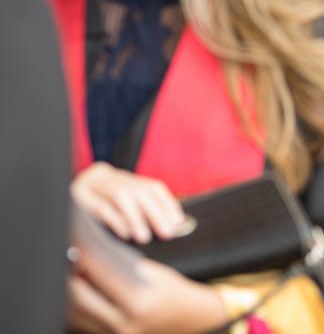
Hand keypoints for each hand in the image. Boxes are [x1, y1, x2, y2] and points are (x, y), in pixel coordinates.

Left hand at [67, 251, 227, 333]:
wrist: (189, 319)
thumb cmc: (172, 292)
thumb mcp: (153, 273)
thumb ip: (122, 268)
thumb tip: (89, 258)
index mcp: (139, 303)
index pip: (100, 276)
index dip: (84, 258)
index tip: (75, 244)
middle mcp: (124, 323)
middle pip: (79, 298)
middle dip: (69, 276)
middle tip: (66, 258)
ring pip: (76, 314)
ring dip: (69, 293)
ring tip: (68, 272)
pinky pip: (83, 323)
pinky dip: (77, 307)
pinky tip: (77, 291)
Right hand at [71, 163, 185, 243]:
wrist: (56, 200)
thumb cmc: (97, 211)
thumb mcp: (121, 208)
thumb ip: (144, 212)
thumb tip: (175, 224)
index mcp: (123, 178)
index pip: (152, 187)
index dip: (167, 204)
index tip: (178, 222)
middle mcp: (108, 177)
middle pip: (139, 192)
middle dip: (155, 213)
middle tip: (167, 233)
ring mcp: (91, 184)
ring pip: (121, 197)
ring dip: (136, 219)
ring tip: (145, 237)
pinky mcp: (76, 197)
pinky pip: (100, 207)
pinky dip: (116, 220)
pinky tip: (125, 233)